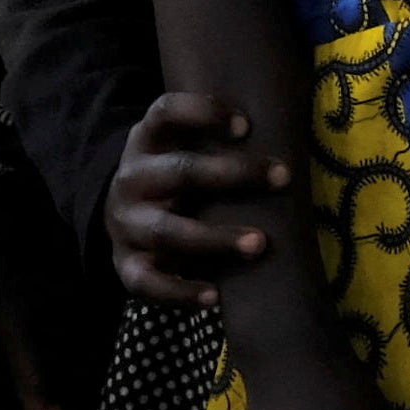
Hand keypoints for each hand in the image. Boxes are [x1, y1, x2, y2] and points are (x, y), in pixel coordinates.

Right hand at [106, 93, 281, 305]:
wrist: (121, 217)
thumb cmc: (174, 177)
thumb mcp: (180, 146)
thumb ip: (216, 138)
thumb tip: (289, 125)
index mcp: (147, 141)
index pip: (165, 113)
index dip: (202, 113)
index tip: (246, 126)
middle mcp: (132, 179)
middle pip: (179, 171)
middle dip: (232, 175)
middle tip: (282, 178)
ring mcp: (125, 224)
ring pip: (166, 231)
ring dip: (214, 238)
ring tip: (259, 244)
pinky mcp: (125, 265)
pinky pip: (148, 283)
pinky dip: (180, 292)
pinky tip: (215, 297)